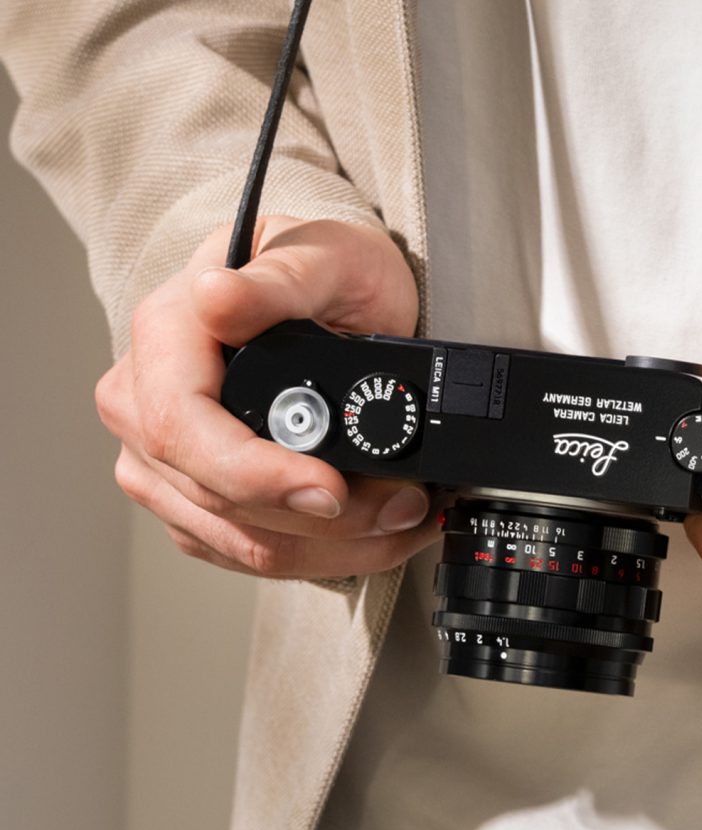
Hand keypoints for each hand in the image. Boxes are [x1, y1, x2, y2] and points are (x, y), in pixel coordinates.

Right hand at [95, 216, 441, 577]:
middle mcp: (146, 404)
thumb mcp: (324, 256)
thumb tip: (217, 298)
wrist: (333, 297)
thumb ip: (278, 282)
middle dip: (326, 521)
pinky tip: (375, 530)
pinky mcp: (193, 501)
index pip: (181, 431)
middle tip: (407, 505)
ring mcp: (164, 460)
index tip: (332, 491)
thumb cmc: (329, 271)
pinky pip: (252, 552)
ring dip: (338, 544)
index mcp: (165, 339)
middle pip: (219, 500)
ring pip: (244, 542)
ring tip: (407, 516)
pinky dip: (326, 551)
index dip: (257, 476)